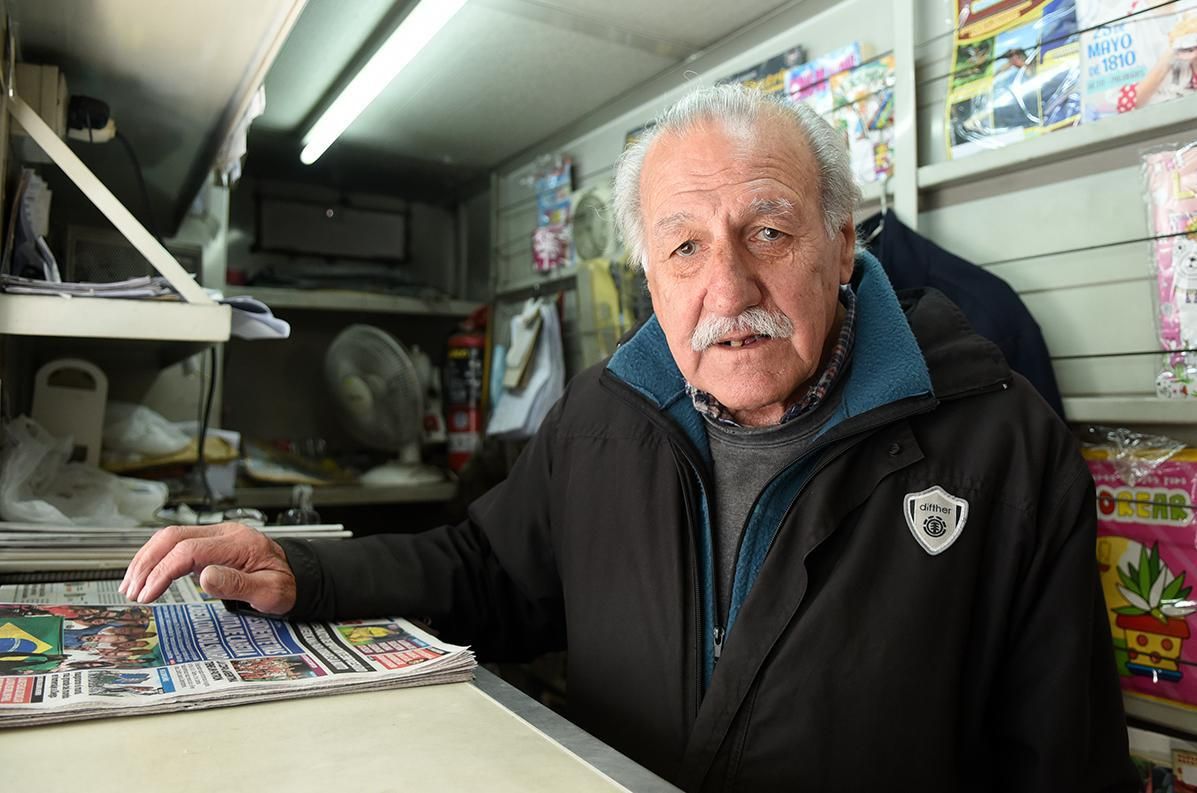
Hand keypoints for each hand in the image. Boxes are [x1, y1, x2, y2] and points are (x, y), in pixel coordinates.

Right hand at [120, 522, 296, 613]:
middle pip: (173, 536)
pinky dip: (157, 559)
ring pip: (170, 537)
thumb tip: (205, 577)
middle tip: (131, 591)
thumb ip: (238, 585)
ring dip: (147, 560)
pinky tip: (145, 576)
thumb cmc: (285, 584)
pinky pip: (176, 544)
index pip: (189, 550)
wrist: (296, 575)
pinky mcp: (210, 543)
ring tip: (131, 586)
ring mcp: (216, 535)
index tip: (147, 594)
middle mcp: (225, 533)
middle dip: (147, 563)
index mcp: (239, 542)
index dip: (163, 571)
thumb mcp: (269, 592)